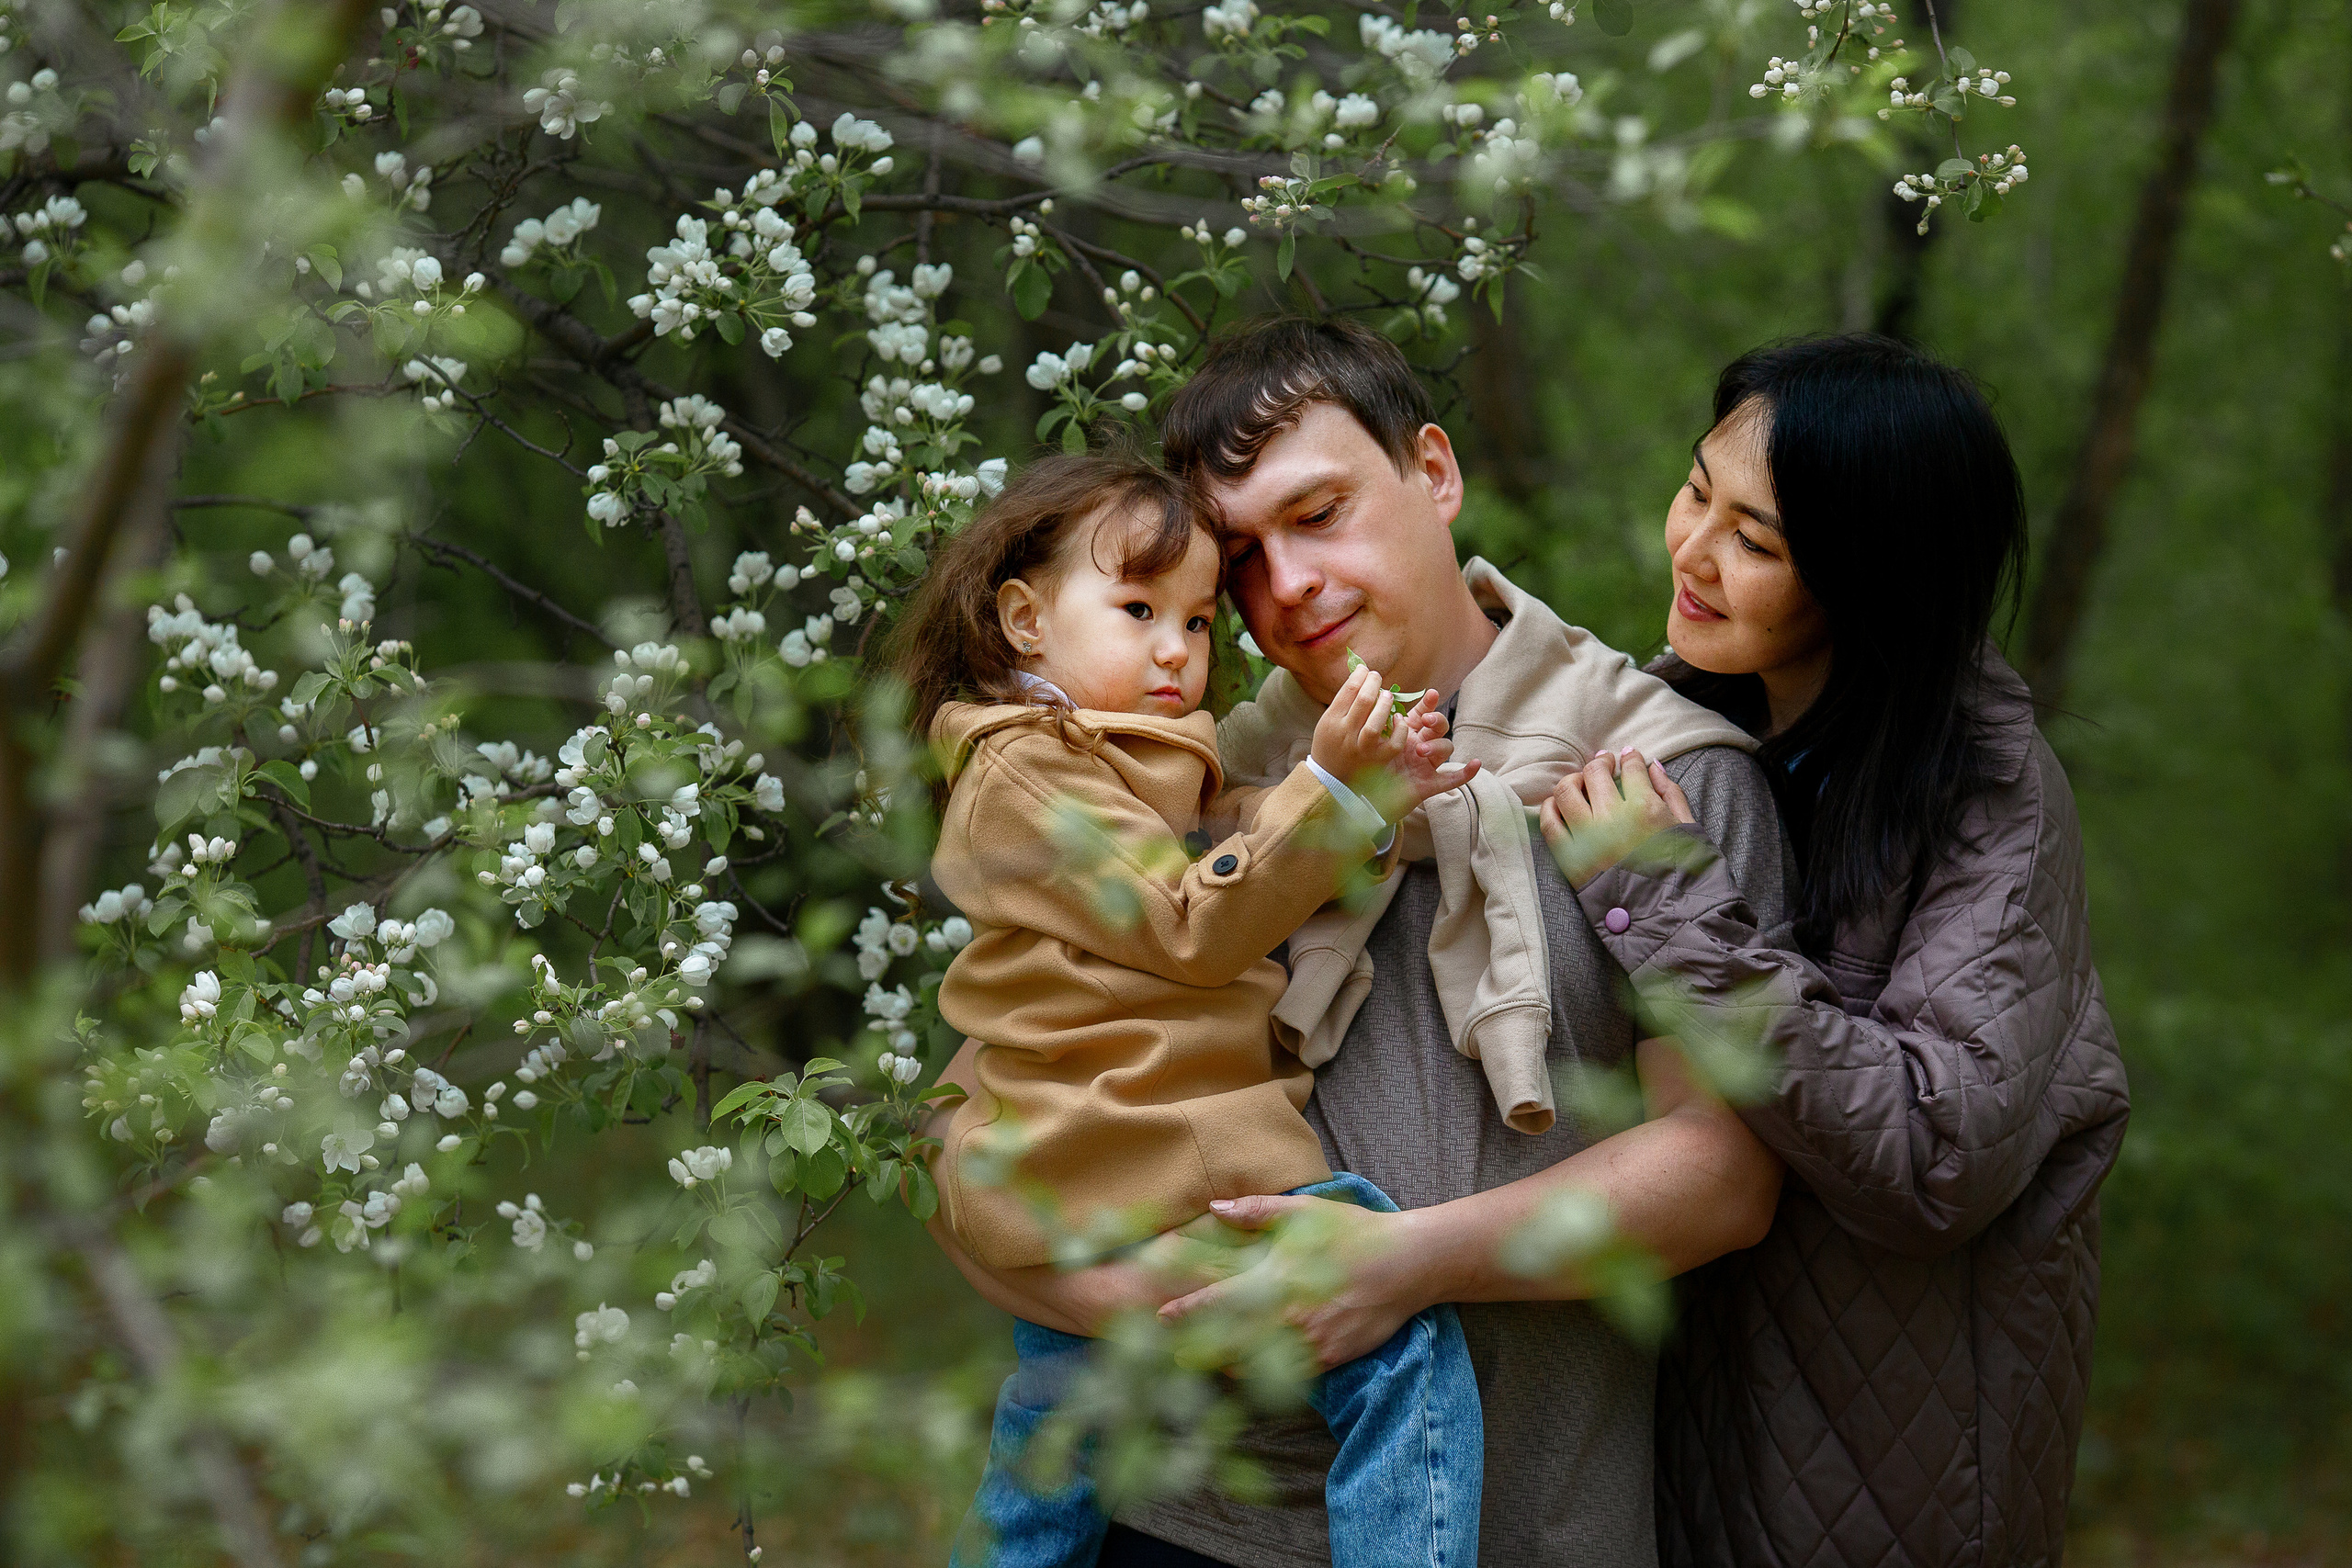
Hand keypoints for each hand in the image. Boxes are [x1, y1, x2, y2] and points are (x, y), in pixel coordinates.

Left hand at [1154, 1193, 1433, 1371]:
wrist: (1407, 1264)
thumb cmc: (1353, 1232)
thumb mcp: (1304, 1212)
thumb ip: (1256, 1212)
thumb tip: (1214, 1207)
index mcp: (1276, 1279)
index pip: (1220, 1301)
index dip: (1187, 1311)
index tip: (1161, 1317)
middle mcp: (1288, 1316)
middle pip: (1231, 1341)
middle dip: (1200, 1347)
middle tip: (1173, 1352)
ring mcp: (1310, 1342)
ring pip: (1258, 1364)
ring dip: (1228, 1364)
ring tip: (1206, 1364)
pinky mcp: (1330, 1359)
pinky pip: (1289, 1374)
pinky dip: (1266, 1375)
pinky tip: (1251, 1372)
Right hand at [1310, 663, 1407, 782]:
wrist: (1330, 778)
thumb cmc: (1331, 743)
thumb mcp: (1328, 721)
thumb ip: (1343, 701)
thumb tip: (1360, 676)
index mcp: (1332, 721)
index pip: (1348, 690)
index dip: (1360, 675)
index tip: (1365, 670)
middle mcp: (1346, 734)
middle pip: (1363, 701)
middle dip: (1373, 683)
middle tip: (1377, 677)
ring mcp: (1362, 748)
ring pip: (1376, 722)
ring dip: (1385, 703)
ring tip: (1387, 695)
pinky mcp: (1377, 760)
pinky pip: (1394, 743)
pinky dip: (1399, 729)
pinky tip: (1398, 719)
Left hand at [1312, 670, 1479, 817]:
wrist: (1362, 798)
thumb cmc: (1366, 766)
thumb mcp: (1369, 740)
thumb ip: (1374, 721)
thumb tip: (1371, 694)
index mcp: (1407, 733)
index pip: (1423, 713)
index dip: (1430, 704)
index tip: (1432, 694)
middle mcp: (1420, 746)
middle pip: (1439, 727)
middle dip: (1437, 721)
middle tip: (1426, 721)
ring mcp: (1426, 765)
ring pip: (1445, 749)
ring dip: (1437, 746)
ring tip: (1420, 749)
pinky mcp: (1427, 785)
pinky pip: (1450, 779)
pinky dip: (1465, 773)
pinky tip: (1476, 764)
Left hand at [1537, 747, 1694, 888]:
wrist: (1666, 920)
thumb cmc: (1684, 876)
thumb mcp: (1690, 830)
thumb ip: (1672, 794)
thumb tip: (1653, 767)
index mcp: (1646, 809)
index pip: (1631, 768)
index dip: (1630, 758)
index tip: (1628, 757)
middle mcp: (1613, 819)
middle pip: (1595, 773)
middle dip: (1601, 763)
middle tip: (1605, 764)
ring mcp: (1588, 839)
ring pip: (1566, 790)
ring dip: (1574, 780)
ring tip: (1582, 782)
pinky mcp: (1571, 859)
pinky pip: (1549, 823)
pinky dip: (1551, 808)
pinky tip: (1560, 805)